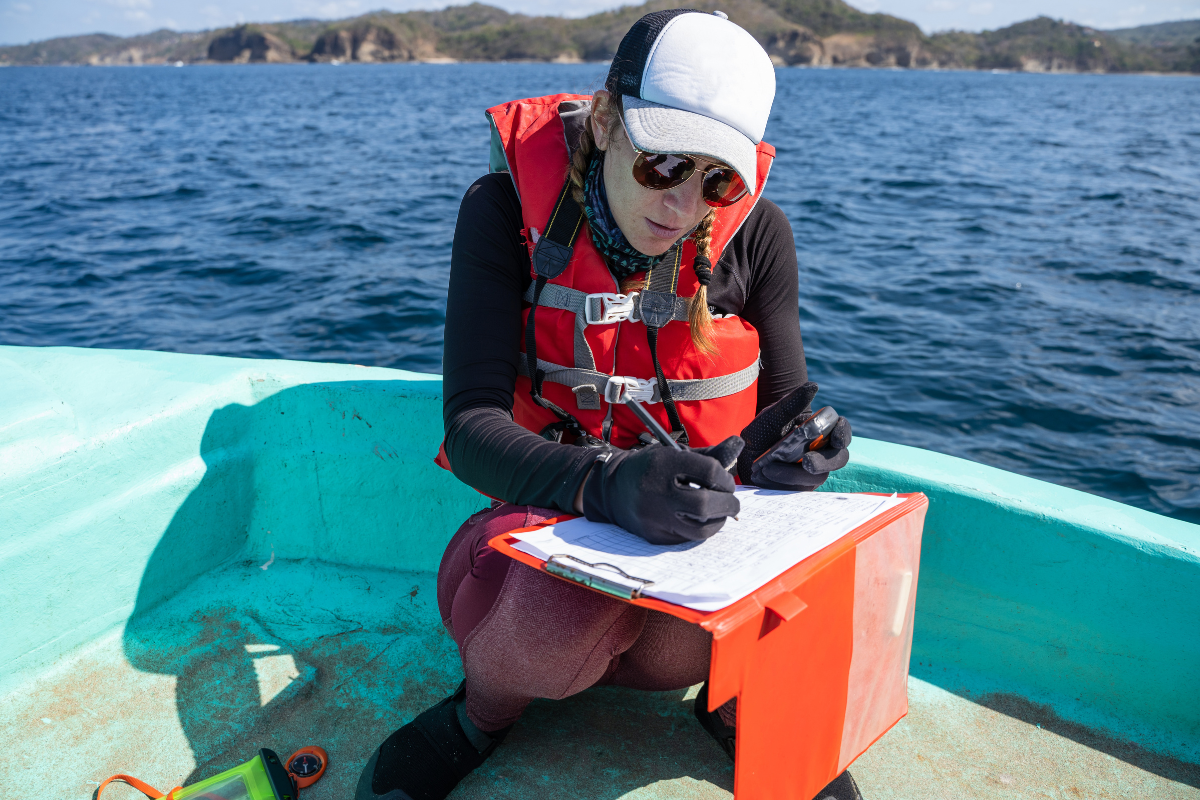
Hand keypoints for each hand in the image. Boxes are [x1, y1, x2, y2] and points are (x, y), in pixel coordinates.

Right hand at [581, 437, 744, 544]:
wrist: (612, 489)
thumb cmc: (651, 468)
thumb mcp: (674, 454)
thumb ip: (708, 455)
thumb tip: (739, 444)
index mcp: (663, 463)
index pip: (708, 472)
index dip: (725, 478)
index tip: (726, 482)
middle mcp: (656, 491)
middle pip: (705, 504)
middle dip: (728, 504)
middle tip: (732, 502)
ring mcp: (653, 517)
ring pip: (700, 529)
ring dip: (718, 521)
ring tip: (720, 513)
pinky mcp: (654, 536)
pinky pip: (687, 538)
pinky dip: (700, 529)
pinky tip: (700, 520)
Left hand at [736, 383, 851, 490]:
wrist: (739, 458)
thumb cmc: (761, 433)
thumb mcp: (772, 417)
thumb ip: (792, 403)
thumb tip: (814, 386)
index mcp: (819, 431)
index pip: (842, 430)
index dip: (844, 433)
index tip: (837, 437)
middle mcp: (821, 451)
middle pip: (839, 458)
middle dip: (825, 461)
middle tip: (809, 461)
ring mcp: (812, 471)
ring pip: (818, 476)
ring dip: (793, 472)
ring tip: (768, 468)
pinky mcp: (799, 486)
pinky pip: (799, 488)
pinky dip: (782, 481)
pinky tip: (764, 474)